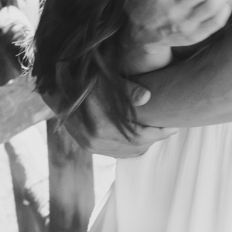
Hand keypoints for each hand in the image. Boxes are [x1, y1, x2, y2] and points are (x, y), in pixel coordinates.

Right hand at [60, 81, 175, 157]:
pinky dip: (132, 146)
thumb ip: (126, 89)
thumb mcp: (105, 79)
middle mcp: (95, 142)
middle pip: (137, 147)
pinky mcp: (89, 147)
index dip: (160, 131)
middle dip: (156, 138)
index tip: (175, 124)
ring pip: (128, 152)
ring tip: (159, 131)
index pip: (140, 136)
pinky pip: (118, 152)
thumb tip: (147, 97)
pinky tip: (141, 136)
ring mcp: (91, 146)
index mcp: (101, 127)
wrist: (56, 89)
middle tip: (171, 127)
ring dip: (145, 143)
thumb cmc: (84, 80)